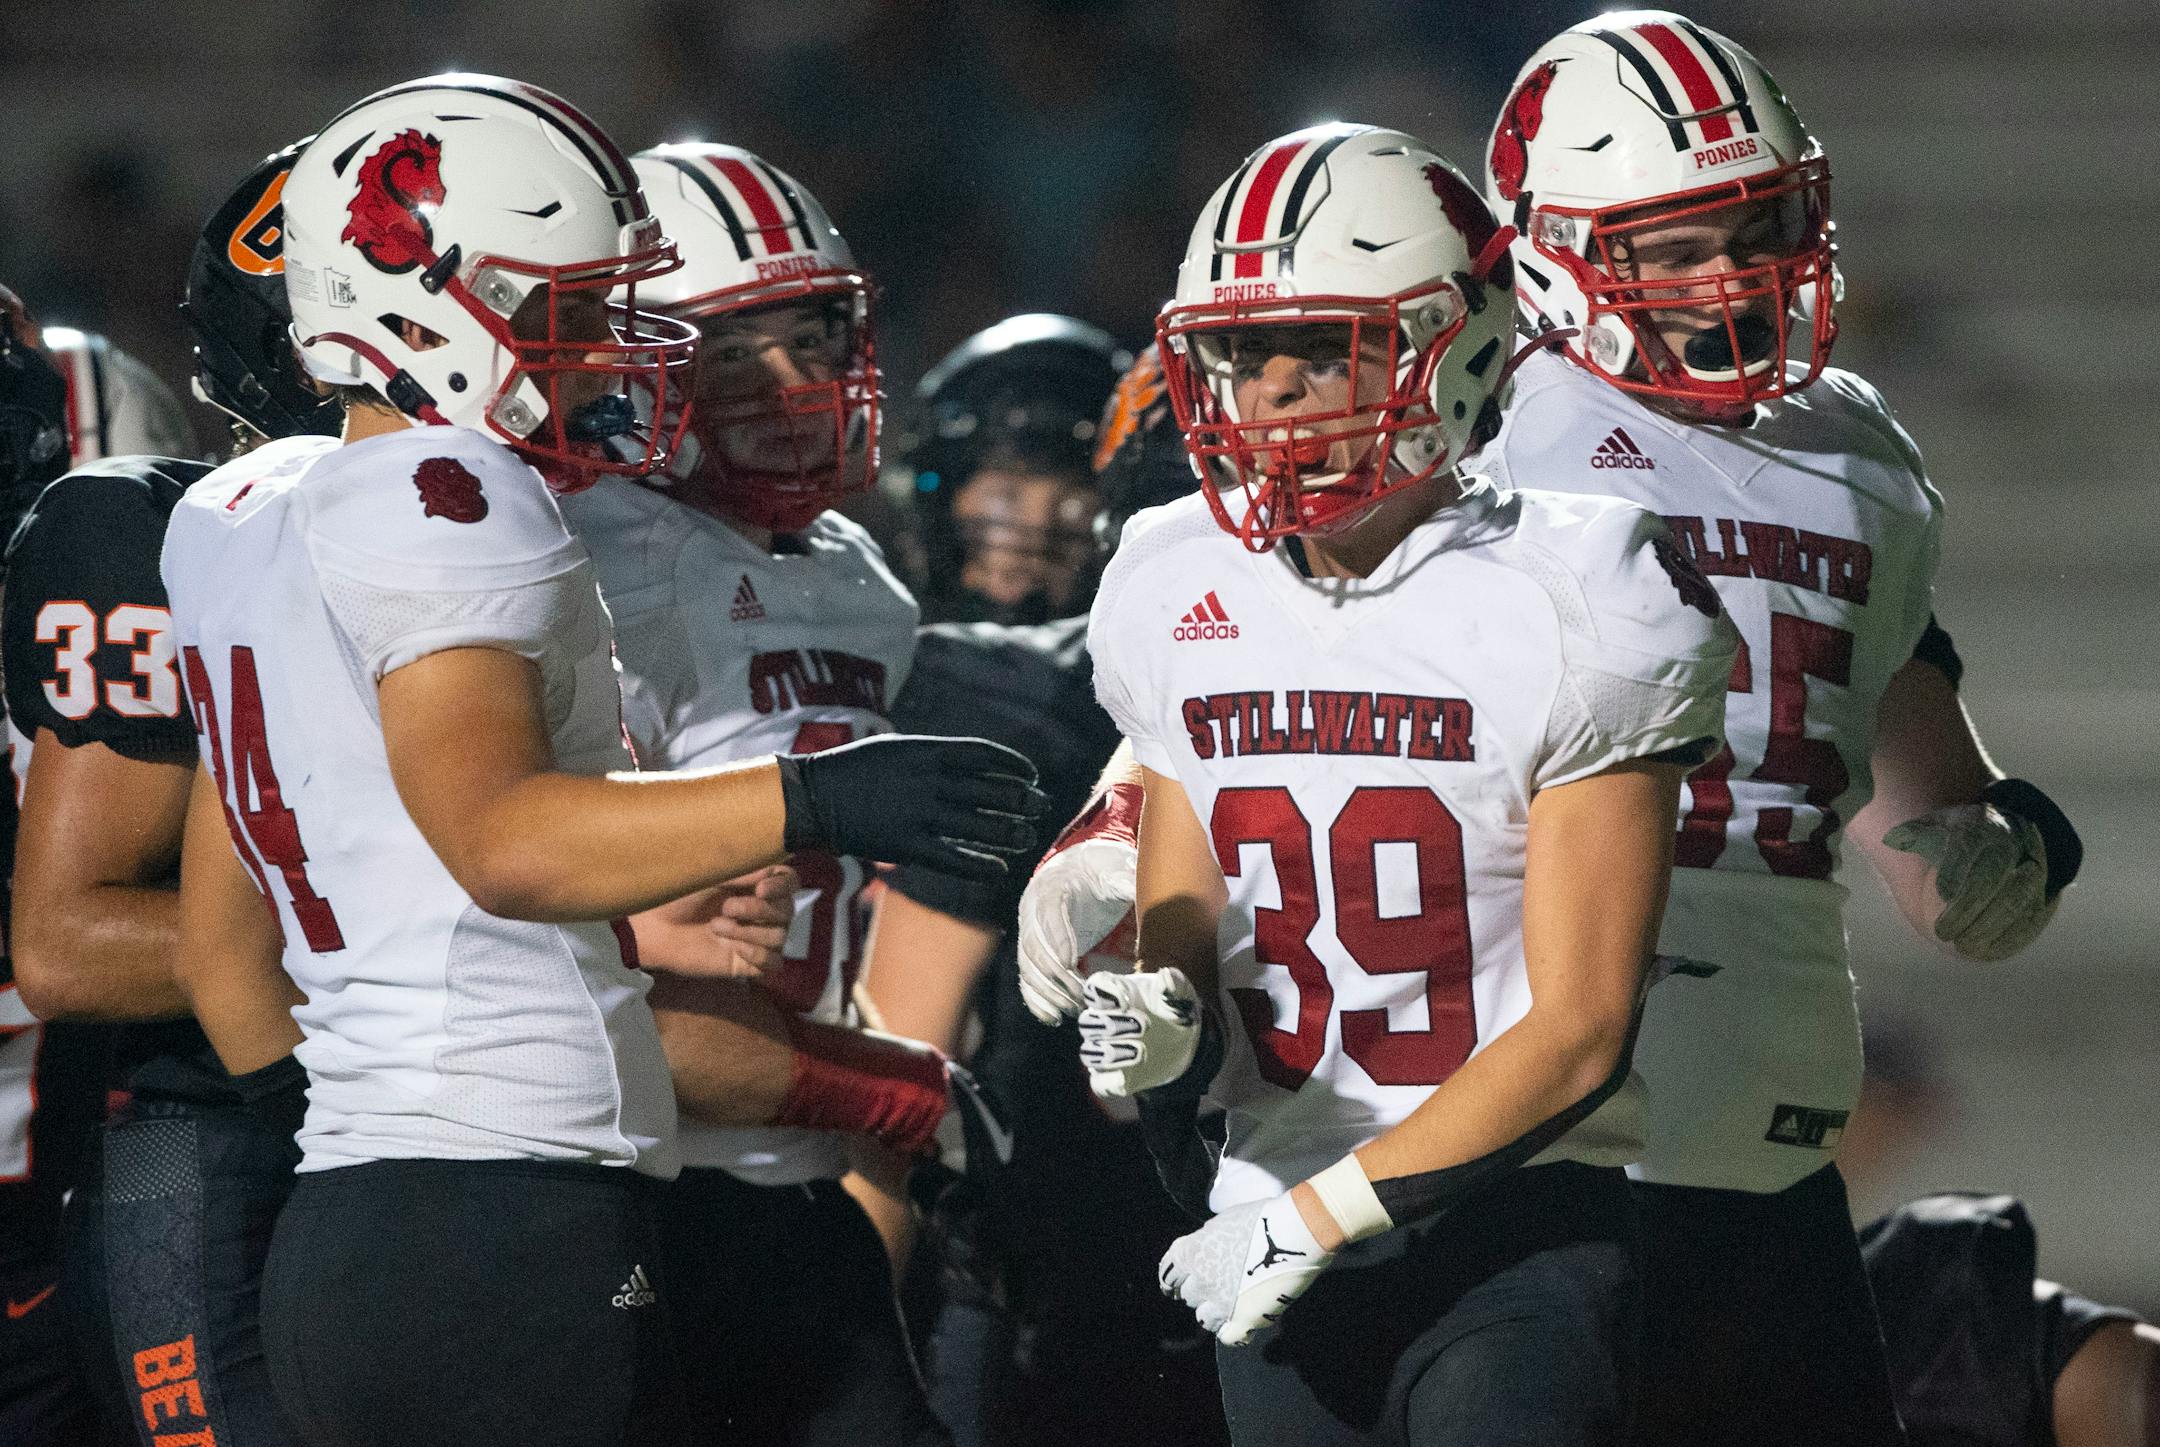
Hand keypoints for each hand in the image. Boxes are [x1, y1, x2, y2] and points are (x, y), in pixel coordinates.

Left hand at [636, 865, 798, 978]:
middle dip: (757, 910)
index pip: (790, 882)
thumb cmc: (680, 895)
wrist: (654, 927)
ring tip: (717, 928)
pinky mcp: (749, 964)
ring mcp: (756, 938)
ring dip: (748, 932)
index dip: (783, 885)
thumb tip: (773, 870)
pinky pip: (773, 963)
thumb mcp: (713, 876)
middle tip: (725, 908)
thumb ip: (746, 872)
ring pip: (779, 937)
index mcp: (755, 885)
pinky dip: (758, 955)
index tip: (761, 889)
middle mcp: (762, 911)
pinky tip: (734, 950)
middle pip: (787, 910)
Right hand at [777, 735, 1044, 881]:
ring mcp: (919, 815)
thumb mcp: (897, 747)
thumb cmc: (855, 768)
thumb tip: (973, 763)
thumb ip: (935, 755)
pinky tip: (1000, 869)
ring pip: (979, 826)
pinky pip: (953, 858)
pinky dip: (980, 865)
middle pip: (991, 792)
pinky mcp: (907, 846)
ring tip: (1027, 836)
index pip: (985, 756)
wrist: (814, 797)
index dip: (1014, 766)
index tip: (1031, 775)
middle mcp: (929, 781)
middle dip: (1021, 800)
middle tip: (1039, 806)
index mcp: (927, 752)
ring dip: (1009, 832)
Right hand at [1016, 835, 1137, 1024]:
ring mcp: (1029, 933)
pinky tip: (1054, 1016)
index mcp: (1052, 888)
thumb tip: (1143, 892)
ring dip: (1049, 993)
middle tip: (1082, 996)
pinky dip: (1037, 1000)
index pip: (1048, 914)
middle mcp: (1032, 911)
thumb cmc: (1098, 872)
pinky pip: (1026, 979)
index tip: (1071, 964)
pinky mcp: (1033, 953)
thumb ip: (1125, 882)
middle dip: (1056, 976)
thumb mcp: (1114, 870)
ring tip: (1075, 1009)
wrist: (1078, 871)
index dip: (1058, 940)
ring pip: (1028, 967)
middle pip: (1035, 947)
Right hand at [1077, 968, 1200, 1098]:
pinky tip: (1129, 1075)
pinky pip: (1100, 1084)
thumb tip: (1166, 977)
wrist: (1185, 1043)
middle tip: (1144, 1024)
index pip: (1094, 988)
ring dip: (1111, 1053)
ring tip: (1140, 1051)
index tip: (1124, 1000)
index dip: (1102, 994)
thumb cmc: (1175, 1011)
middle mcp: (1103, 1021)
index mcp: (1115, 994)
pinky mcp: (1112, 1077)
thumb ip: (1174, 986)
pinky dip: (1110, 1081)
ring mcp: (1105, 1050)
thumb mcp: (1181, 997)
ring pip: (1089, 1053)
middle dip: (1112, 1024)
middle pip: (1087, 1022)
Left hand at [1159, 1191, 1333, 1344]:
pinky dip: (1232, 1332)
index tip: (1176, 1288)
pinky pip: (1227, 1337)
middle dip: (1201, 1291)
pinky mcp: (1245, 1320)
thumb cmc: (1261, 1218)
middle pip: (1189, 1296)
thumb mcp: (1221, 1223)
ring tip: (1231, 1302)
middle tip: (1219, 1284)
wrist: (1295, 1230)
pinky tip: (1240, 1323)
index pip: (1168, 1276)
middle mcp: (1201, 1280)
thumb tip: (1200, 1254)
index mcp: (1191, 1253)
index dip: (1173, 1282)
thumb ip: (1204, 1243)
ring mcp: (1222, 1303)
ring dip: (1214, 1311)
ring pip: (1204, 1318)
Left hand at [1883, 802, 2054, 960]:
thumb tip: (1892, 840)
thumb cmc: (1961, 837)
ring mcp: (2034, 872)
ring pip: (2015, 901)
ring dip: (1989, 927)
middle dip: (1967, 909)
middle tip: (1942, 933)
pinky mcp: (2044, 896)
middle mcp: (2015, 847)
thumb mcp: (1937, 827)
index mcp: (1986, 827)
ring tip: (1963, 946)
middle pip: (1992, 880)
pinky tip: (1988, 951)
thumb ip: (1915, 835)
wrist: (2007, 837)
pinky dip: (2011, 936)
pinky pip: (2032, 917)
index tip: (1938, 894)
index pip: (1970, 851)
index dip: (1954, 874)